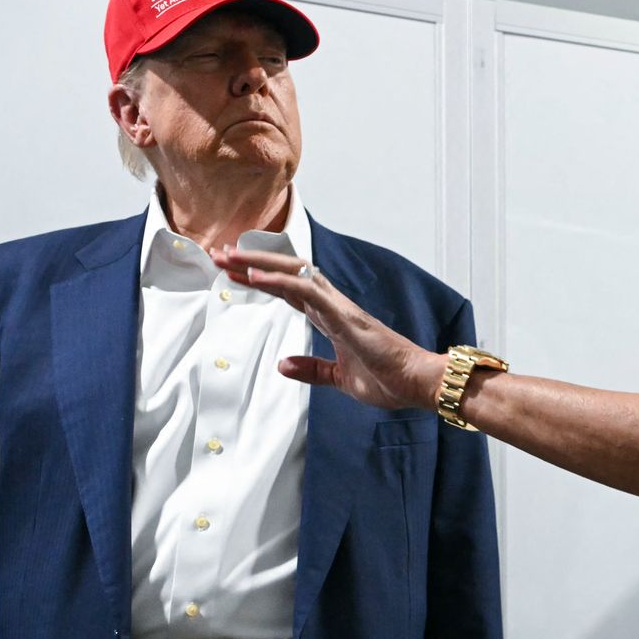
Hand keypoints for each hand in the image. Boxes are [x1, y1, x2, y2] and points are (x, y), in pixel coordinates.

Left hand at [212, 246, 444, 410]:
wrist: (418, 383)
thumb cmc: (389, 379)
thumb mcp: (340, 378)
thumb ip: (313, 370)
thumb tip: (283, 365)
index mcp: (332, 318)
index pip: (289, 291)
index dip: (260, 280)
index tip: (233, 273)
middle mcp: (333, 306)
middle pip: (285, 275)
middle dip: (251, 264)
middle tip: (220, 255)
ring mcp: (339, 308)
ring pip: (293, 275)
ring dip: (259, 265)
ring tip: (229, 258)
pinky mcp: (345, 316)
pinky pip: (307, 292)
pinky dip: (280, 282)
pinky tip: (255, 276)